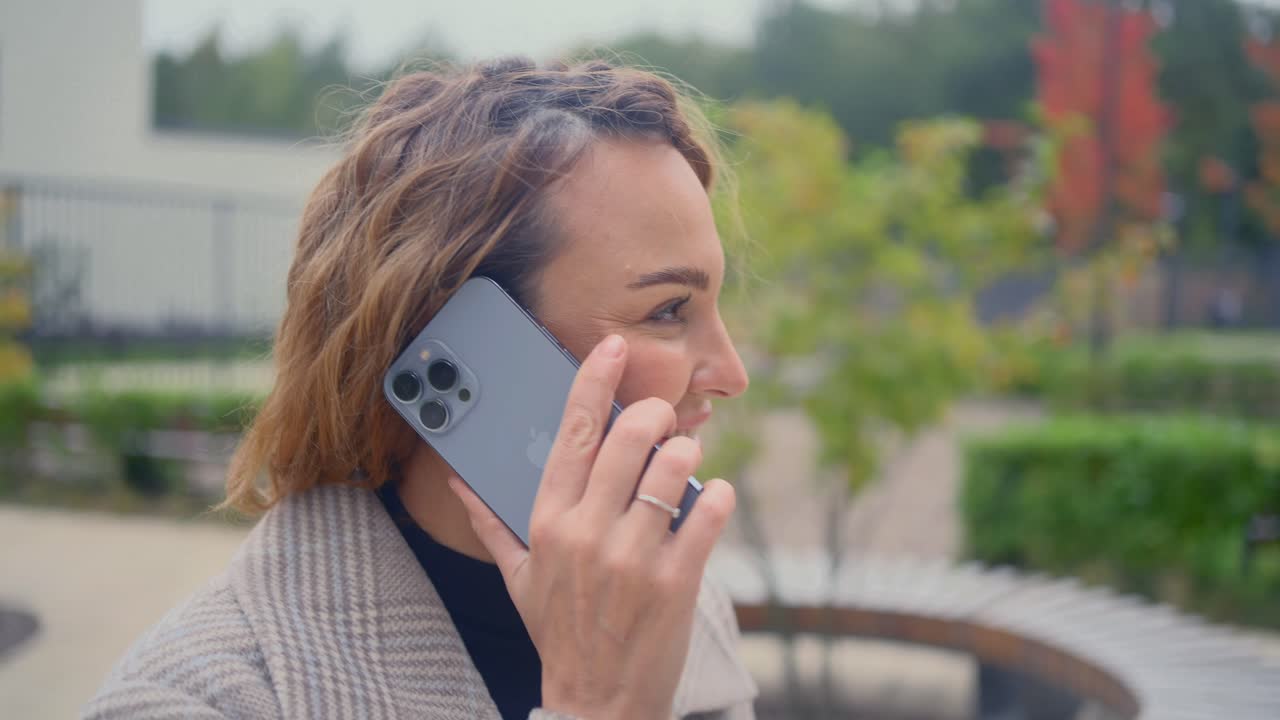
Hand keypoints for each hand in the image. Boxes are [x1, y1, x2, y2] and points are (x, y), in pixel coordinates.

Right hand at [450, 334, 734, 719]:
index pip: (570, 435)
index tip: (612, 347)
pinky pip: (708, 514)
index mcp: (547, 524)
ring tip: (685, 456)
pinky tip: (713, 495)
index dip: (593, 383)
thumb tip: (459, 480)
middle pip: (627, 440)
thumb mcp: (517, 578)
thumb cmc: (559, 632)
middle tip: (662, 417)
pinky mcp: (676, 583)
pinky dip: (717, 495)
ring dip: (686, 452)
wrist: (597, 703)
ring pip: (671, 470)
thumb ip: (491, 523)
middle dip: (653, 414)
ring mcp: (633, 559)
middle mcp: (587, 534)